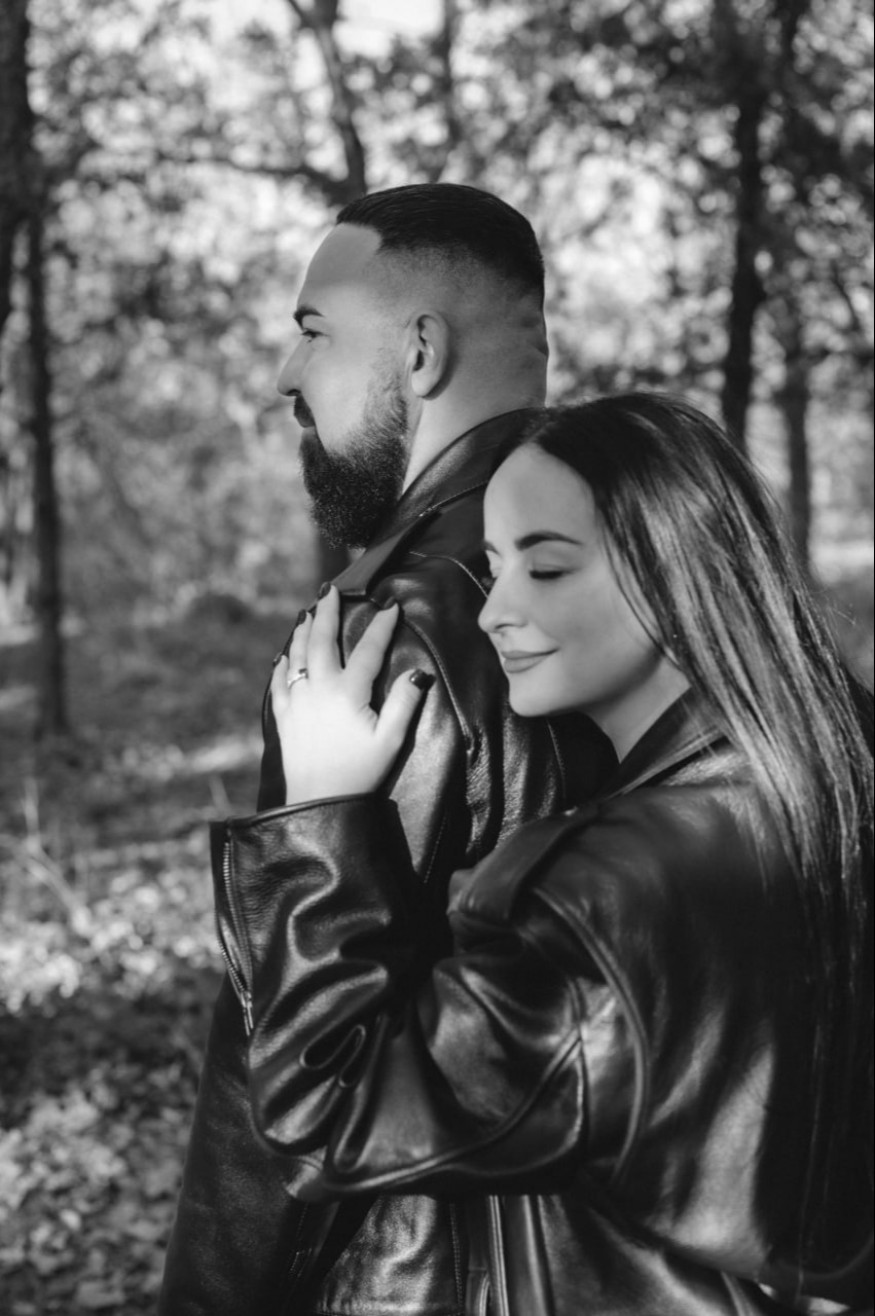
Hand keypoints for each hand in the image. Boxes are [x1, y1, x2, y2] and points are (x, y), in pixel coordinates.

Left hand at [271, 585, 430, 806]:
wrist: (317, 801)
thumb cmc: (360, 772)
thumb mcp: (390, 741)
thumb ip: (404, 704)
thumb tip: (418, 674)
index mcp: (348, 692)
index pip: (368, 650)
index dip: (382, 626)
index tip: (391, 606)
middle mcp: (319, 688)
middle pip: (322, 640)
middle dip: (327, 612)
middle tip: (331, 590)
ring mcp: (297, 700)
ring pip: (298, 655)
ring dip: (303, 630)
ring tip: (308, 612)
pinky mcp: (283, 716)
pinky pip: (279, 682)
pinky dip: (282, 663)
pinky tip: (284, 655)